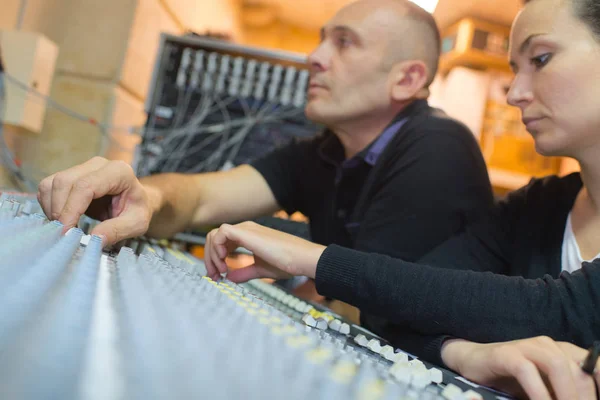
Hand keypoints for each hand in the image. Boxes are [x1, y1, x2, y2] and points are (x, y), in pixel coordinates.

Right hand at [37, 157, 154, 246]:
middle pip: (65, 182)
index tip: (67, 232)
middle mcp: (98, 164)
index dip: (71, 209)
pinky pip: (49, 187)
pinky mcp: (71, 175)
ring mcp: (83, 167)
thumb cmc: (138, 209)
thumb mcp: (137, 224)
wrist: (136, 201)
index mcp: (118, 172)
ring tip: (66, 227)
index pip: (85, 186)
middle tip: (65, 234)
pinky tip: (63, 219)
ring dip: (52, 208)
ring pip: (53, 183)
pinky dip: (49, 205)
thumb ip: (118, 230)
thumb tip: (94, 239)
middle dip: (59, 210)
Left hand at [204, 221, 325, 281]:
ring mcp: (245, 229)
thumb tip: (229, 278)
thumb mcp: (260, 269)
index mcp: (248, 235)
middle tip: (214, 276)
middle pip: (214, 237)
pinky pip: (220, 233)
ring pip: (214, 234)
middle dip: (210, 258)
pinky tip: (225, 263)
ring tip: (220, 272)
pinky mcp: (246, 232)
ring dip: (212, 254)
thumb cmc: (287, 262)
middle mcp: (245, 229)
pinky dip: (217, 249)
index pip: (222, 242)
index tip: (218, 276)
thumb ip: (243, 272)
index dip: (216, 259)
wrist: (301, 258)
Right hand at [441, 336, 598, 399]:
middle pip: (580, 370)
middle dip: (585, 397)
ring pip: (558, 366)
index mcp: (564, 352)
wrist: (474, 363)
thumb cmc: (513, 380)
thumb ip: (564, 393)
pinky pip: (527, 371)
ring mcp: (527, 347)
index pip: (596, 366)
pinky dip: (539, 393)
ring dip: (566, 395)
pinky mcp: (507, 354)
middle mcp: (549, 345)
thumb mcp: (546, 388)